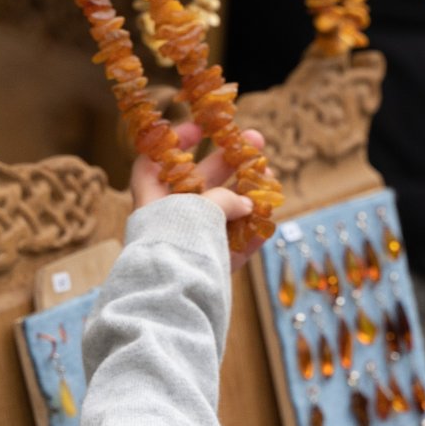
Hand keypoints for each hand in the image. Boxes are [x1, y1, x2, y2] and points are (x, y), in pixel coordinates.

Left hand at [131, 123, 265, 270]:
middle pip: (200, 183)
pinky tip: (267, 221)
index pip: (154, 162)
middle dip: (230, 161)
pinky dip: (250, 234)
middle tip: (257, 140)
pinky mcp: (208, 269)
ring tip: (271, 179)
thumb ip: (223, 200)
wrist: (173, 296)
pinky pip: (231, 247)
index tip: (199, 129)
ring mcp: (190, 244)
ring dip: (247, 195)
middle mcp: (169, 219)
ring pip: (221, 214)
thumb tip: (247, 204)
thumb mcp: (198, 207)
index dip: (174, 142)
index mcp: (153, 200)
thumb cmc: (176, 242)